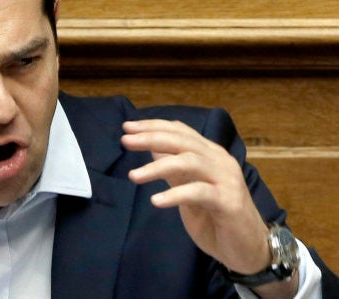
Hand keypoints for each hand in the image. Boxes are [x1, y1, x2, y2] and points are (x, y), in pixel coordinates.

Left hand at [120, 119, 270, 274]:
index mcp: (210, 154)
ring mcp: (226, 180)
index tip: (127, 127)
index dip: (154, 126)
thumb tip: (151, 147)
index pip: (181, 131)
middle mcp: (220, 161)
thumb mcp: (188, 189)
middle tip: (125, 141)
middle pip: (183, 141)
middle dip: (151, 138)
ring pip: (190, 162)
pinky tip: (155, 201)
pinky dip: (176, 195)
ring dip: (158, 167)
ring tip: (133, 176)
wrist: (248, 248)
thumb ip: (174, 169)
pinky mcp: (229, 202)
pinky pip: (199, 192)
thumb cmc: (215, 217)